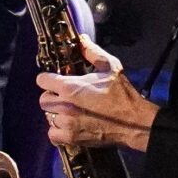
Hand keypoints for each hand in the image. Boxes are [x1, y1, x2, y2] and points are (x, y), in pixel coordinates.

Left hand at [37, 34, 157, 152]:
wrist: (135, 122)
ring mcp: (66, 123)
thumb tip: (82, 39)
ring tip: (70, 112)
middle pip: (43, 100)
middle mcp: (64, 105)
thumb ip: (92, 52)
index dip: (48, 79)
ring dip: (57, 114)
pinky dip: (58, 131)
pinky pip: (53, 134)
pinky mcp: (71, 138)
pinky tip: (69, 126)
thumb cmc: (123, 95)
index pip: (42, 80)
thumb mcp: (110, 67)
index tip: (55, 81)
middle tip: (65, 98)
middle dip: (52, 97)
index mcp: (69, 87)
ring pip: (48, 117)